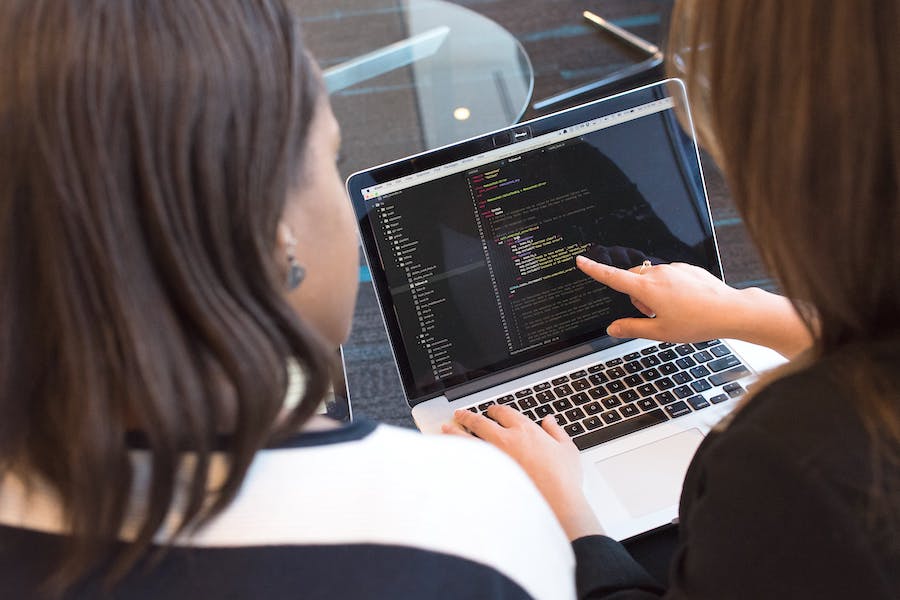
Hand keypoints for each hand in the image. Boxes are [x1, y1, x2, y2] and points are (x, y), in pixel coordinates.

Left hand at [443, 405, 603, 539]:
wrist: (555, 503)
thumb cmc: (562, 479)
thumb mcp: (567, 449)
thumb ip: (556, 432)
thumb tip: (549, 421)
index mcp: (525, 430)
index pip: (504, 412)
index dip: (495, 409)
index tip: (491, 411)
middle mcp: (506, 439)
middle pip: (480, 421)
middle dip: (468, 416)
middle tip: (460, 414)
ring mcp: (494, 457)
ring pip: (468, 439)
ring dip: (455, 431)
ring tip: (447, 428)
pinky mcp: (487, 475)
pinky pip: (468, 460)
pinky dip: (458, 455)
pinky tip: (452, 454)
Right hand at [575, 255, 812, 356]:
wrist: (730, 311)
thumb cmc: (696, 322)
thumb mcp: (660, 332)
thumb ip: (632, 328)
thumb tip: (612, 328)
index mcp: (647, 289)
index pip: (613, 277)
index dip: (594, 270)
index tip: (581, 261)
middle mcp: (658, 273)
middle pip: (633, 280)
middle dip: (636, 296)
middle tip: (653, 315)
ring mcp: (674, 269)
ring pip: (651, 278)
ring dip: (653, 293)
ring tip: (674, 311)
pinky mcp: (687, 268)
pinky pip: (669, 276)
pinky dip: (669, 288)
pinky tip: (685, 303)